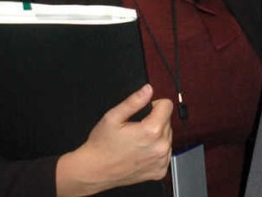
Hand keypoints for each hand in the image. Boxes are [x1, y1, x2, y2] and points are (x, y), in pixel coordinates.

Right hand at [56, 84, 172, 196]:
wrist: (94, 171)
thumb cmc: (101, 146)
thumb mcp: (113, 117)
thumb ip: (134, 101)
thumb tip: (148, 90)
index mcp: (151, 131)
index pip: (167, 105)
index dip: (154, 105)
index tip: (144, 112)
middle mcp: (160, 147)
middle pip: (167, 121)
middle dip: (154, 120)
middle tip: (136, 129)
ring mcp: (161, 160)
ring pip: (167, 136)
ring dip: (157, 136)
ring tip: (137, 141)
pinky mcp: (159, 171)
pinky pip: (165, 152)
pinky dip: (156, 150)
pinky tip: (141, 152)